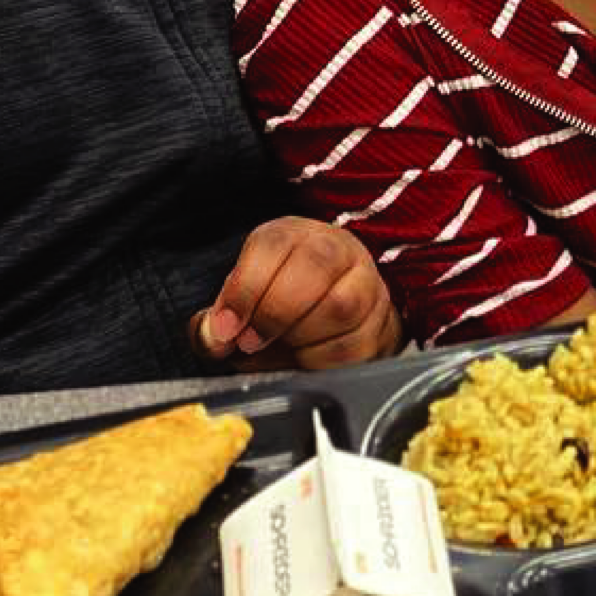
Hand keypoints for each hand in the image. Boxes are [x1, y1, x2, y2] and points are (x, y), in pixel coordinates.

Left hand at [189, 218, 401, 368]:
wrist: (338, 312)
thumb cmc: (282, 302)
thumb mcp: (244, 299)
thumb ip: (219, 319)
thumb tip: (212, 338)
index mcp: (294, 235)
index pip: (272, 246)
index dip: (245, 290)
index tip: (227, 328)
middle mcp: (336, 249)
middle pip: (313, 269)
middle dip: (274, 314)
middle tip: (251, 342)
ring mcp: (366, 282)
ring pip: (340, 307)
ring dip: (300, 338)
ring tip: (282, 347)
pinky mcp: (383, 321)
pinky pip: (354, 345)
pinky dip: (322, 361)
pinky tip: (306, 357)